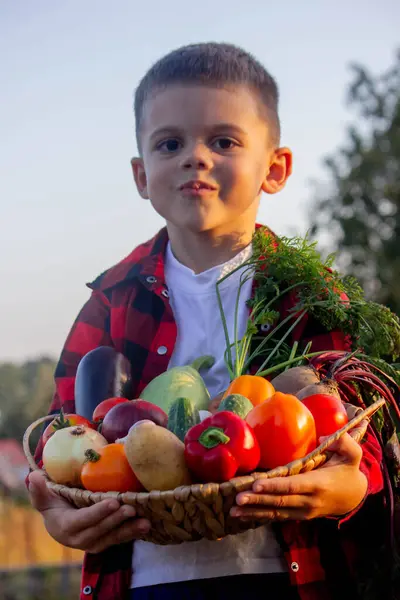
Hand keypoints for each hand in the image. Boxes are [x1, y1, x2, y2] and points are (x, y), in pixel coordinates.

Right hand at [28, 470, 150, 552]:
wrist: (59, 522)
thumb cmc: (53, 504)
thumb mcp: (44, 497)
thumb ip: (39, 489)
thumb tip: (34, 477)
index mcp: (64, 528)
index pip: (82, 521)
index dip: (97, 513)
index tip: (112, 502)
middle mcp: (79, 539)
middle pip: (99, 532)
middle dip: (115, 521)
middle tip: (131, 508)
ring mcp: (93, 542)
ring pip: (111, 538)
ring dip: (128, 531)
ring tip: (144, 522)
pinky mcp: (105, 542)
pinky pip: (118, 539)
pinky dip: (132, 534)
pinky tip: (146, 526)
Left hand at [231, 432, 367, 520]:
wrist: (353, 496)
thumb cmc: (347, 470)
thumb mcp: (352, 455)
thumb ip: (343, 443)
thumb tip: (323, 437)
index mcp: (318, 484)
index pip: (292, 486)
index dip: (274, 486)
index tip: (256, 485)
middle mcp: (308, 501)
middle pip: (280, 501)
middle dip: (257, 500)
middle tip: (237, 499)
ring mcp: (302, 511)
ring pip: (276, 512)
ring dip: (254, 512)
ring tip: (233, 511)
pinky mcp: (298, 515)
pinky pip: (277, 516)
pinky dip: (259, 516)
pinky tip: (243, 515)